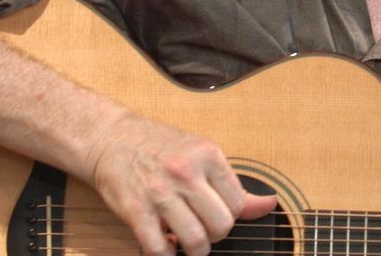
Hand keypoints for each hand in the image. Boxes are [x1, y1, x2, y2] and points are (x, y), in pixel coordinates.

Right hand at [88, 114, 277, 255]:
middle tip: (203, 231)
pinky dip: (165, 255)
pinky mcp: (137, 210)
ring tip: (186, 242)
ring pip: (195, 241)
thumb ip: (232, 184)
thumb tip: (270, 204)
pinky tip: (164, 244)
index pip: (238, 204)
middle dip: (215, 236)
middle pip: (221, 226)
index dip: (230, 216)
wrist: (110, 137)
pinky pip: (159, 249)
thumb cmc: (158, 145)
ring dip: (194, 251)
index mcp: (208, 155)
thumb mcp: (201, 153)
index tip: (217, 214)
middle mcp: (186, 172)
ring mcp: (161, 192)